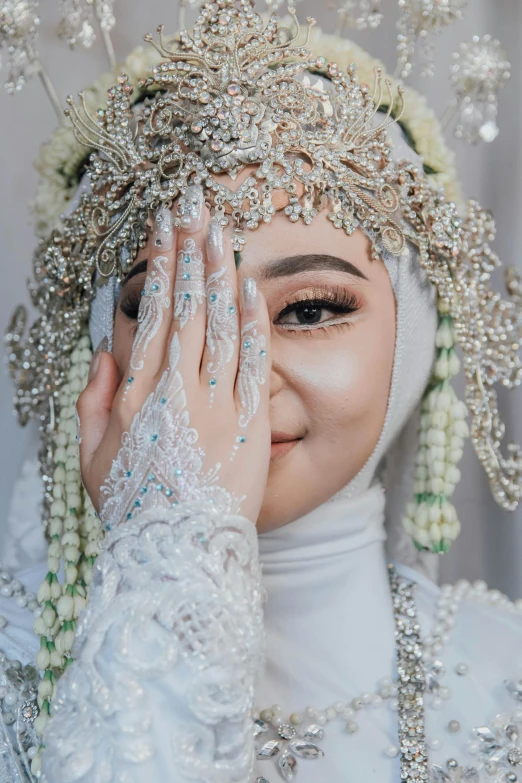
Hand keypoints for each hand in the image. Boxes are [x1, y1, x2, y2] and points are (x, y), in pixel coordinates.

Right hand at [77, 185, 271, 524]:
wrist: (182, 553)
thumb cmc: (134, 509)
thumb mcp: (91, 458)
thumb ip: (93, 401)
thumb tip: (105, 352)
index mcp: (135, 397)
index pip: (151, 316)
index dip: (159, 269)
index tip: (162, 231)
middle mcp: (176, 391)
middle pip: (187, 308)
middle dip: (190, 253)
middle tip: (194, 208)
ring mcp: (216, 404)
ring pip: (221, 324)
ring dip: (221, 272)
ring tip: (222, 230)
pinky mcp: (249, 422)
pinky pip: (254, 362)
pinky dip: (253, 321)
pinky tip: (251, 286)